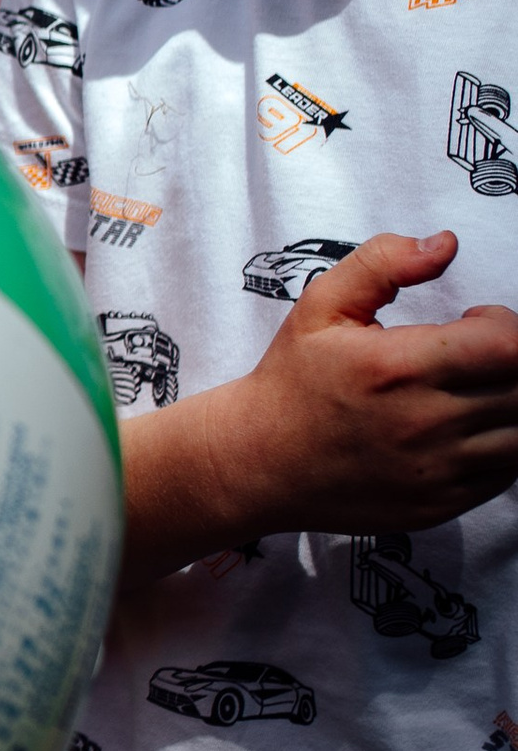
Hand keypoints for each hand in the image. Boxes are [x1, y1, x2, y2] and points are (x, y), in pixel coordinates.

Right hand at [125, 232, 517, 579]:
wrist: (257, 462)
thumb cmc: (293, 380)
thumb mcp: (322, 306)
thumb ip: (384, 263)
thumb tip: (445, 244)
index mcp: (398, 368)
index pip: (509, 347)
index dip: (506, 326)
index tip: (476, 321)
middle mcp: (423, 424)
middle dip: (510, 362)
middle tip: (476, 354)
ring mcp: (434, 473)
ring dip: (511, 405)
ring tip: (476, 390)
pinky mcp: (438, 506)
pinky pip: (504, 475)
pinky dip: (502, 447)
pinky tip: (467, 427)